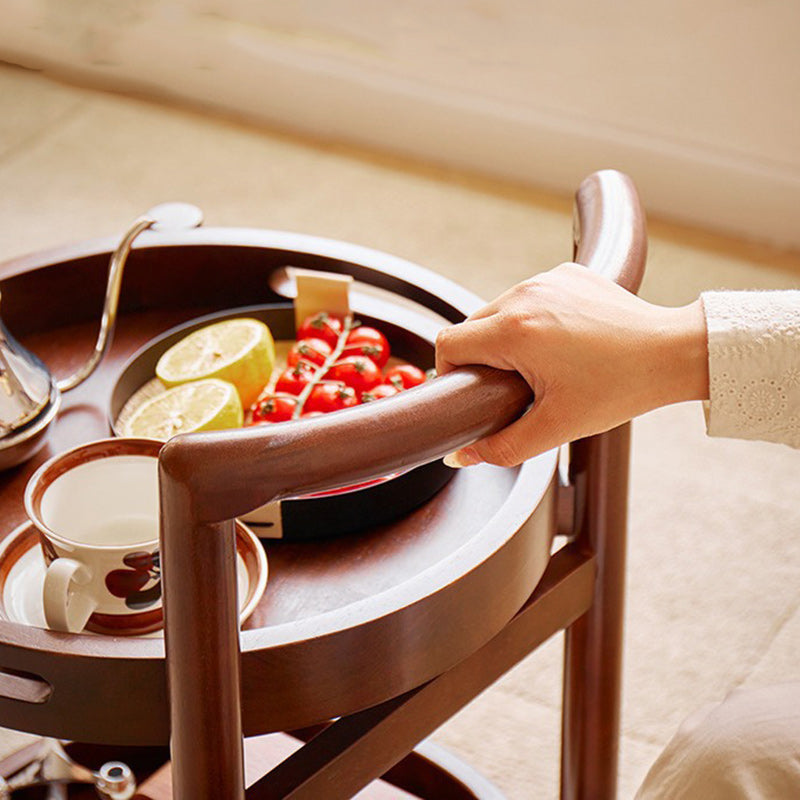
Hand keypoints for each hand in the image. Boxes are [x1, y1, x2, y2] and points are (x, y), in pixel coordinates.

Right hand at [435, 263, 708, 465]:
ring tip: (541, 365)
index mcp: (515, 330)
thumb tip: (460, 457)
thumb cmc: (619, 388)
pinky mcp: (565, 273)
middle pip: (471, 327)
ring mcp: (545, 280)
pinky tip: (561, 341)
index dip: (450, 373)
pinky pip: (527, 298)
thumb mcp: (556, 427)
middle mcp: (524, 295)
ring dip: (506, 337)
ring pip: (498, 311)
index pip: (447, 344)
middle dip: (481, 359)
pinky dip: (533, 319)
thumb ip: (501, 447)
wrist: (672, 352)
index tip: (473, 392)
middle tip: (512, 386)